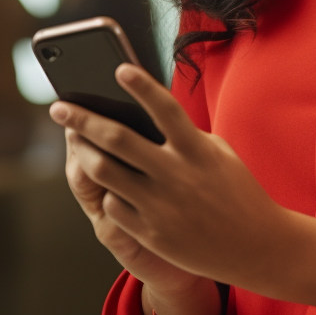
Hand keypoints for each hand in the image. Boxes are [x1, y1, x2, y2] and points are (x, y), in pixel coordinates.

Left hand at [52, 65, 290, 292]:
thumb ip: (186, 137)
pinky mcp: (152, 234)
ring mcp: (162, 206)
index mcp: (198, 151)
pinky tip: (108, 184)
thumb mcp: (219, 155)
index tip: (119, 68)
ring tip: (76, 140)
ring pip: (105, 172)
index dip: (142, 86)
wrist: (256, 246)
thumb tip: (145, 119)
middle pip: (118, 138)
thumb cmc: (237, 192)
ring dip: (84, 152)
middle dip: (83, 118)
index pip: (165, 108)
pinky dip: (108, 191)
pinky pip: (114, 206)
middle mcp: (177, 175)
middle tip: (59, 106)